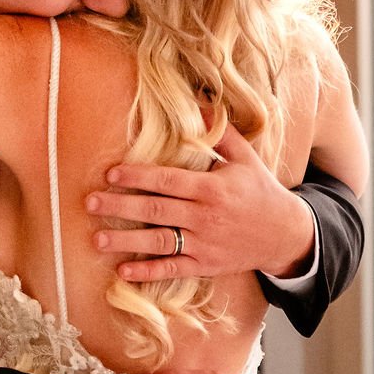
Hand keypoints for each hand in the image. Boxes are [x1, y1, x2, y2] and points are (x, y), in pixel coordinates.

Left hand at [87, 126, 315, 282]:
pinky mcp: (205, 265)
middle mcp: (205, 217)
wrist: (284, 233)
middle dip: (121, 206)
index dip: (138, 177)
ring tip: (96, 238)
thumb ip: (220, 133)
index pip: (168, 181)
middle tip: (89, 202)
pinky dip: (148, 272)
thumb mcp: (246, 158)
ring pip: (159, 242)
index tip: (111, 174)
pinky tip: (123, 271)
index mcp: (212, 188)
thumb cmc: (261, 190)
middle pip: (157, 211)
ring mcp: (204, 244)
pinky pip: (173, 269)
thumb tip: (198, 101)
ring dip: (126, 241)